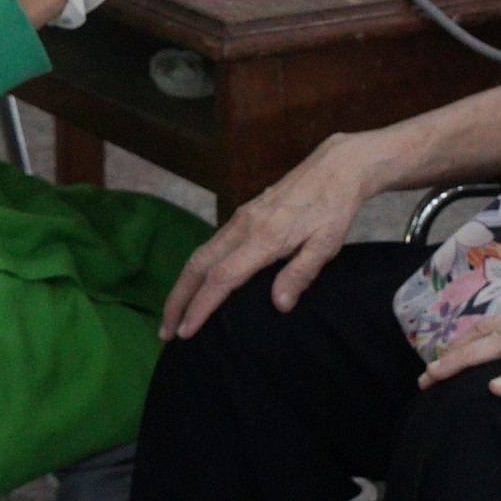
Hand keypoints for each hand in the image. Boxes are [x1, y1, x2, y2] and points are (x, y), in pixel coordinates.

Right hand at [161, 130, 386, 338]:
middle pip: (197, 266)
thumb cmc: (335, 208)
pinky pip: (211, 246)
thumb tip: (279, 305)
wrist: (335, 167)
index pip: (222, 277)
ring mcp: (241, 219)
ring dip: (183, 286)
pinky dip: (197, 271)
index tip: (185, 332)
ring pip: (200, 255)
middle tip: (165, 333)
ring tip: (174, 316)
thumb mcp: (328, 244)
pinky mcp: (243, 215)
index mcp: (265, 237)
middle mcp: (244, 226)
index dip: (201, 307)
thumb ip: (301, 273)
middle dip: (177, 301)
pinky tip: (198, 287)